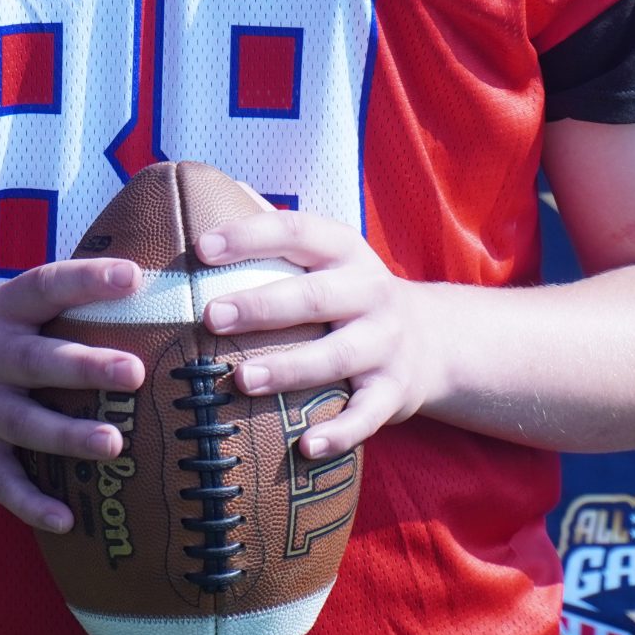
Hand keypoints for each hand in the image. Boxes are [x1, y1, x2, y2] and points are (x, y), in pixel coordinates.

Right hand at [0, 257, 147, 532]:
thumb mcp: (3, 312)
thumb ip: (58, 309)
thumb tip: (144, 297)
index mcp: (2, 313)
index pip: (44, 287)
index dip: (86, 280)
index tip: (131, 277)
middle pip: (38, 361)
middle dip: (86, 367)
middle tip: (134, 372)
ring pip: (26, 424)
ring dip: (69, 437)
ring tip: (114, 444)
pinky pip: (3, 482)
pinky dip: (31, 503)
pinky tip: (65, 519)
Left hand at [195, 210, 447, 458]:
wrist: (432, 341)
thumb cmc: (350, 292)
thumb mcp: (327, 253)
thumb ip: (275, 227)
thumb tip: (208, 186)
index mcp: (344, 252)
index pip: (297, 232)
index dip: (250, 236)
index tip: (202, 247)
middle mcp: (369, 292)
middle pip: (314, 296)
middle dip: (261, 306)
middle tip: (210, 316)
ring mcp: (385, 344)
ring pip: (337, 356)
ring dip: (289, 369)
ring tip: (242, 380)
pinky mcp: (394, 392)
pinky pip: (367, 415)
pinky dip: (339, 432)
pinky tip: (305, 447)